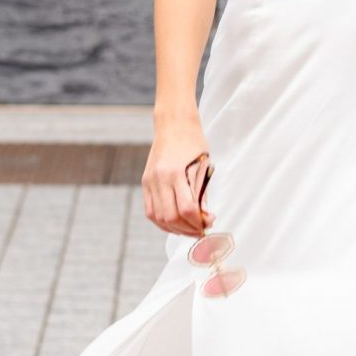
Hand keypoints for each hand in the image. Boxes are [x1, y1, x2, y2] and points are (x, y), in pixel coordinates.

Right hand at [143, 123, 216, 238]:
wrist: (174, 124)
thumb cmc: (193, 143)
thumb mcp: (203, 166)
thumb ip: (202, 194)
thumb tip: (206, 219)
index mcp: (176, 173)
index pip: (186, 209)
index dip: (198, 222)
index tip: (209, 223)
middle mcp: (160, 178)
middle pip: (171, 217)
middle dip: (187, 229)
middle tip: (201, 230)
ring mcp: (150, 181)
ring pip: (158, 218)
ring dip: (174, 229)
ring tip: (189, 229)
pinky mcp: (145, 182)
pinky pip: (150, 211)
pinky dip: (162, 221)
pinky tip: (175, 223)